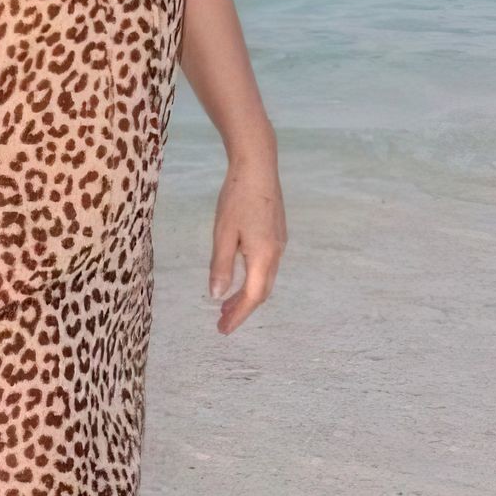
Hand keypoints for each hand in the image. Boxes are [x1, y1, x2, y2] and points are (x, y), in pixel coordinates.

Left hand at [209, 150, 286, 334]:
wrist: (257, 166)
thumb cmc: (237, 197)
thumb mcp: (223, 234)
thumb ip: (221, 266)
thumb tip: (217, 296)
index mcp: (264, 256)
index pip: (253, 297)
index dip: (238, 316)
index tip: (223, 330)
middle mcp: (277, 253)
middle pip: (262, 291)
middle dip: (242, 309)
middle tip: (221, 322)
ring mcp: (279, 242)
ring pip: (265, 278)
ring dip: (247, 294)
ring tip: (225, 305)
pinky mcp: (277, 233)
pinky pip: (266, 265)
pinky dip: (252, 278)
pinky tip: (239, 276)